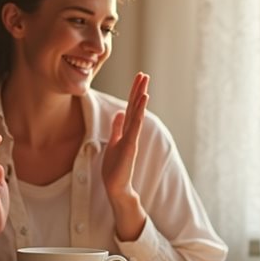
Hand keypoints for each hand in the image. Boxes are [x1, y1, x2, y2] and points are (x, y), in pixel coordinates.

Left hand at [102, 73, 149, 202]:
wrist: (117, 186)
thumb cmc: (115, 167)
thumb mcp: (114, 142)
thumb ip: (118, 127)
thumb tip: (120, 113)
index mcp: (126, 130)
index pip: (131, 107)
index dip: (134, 92)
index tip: (138, 78)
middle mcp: (131, 131)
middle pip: (135, 106)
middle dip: (139, 90)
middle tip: (144, 74)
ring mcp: (132, 137)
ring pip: (137, 112)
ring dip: (140, 96)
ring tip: (145, 82)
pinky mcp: (131, 143)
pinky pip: (136, 124)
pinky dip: (140, 110)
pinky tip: (143, 99)